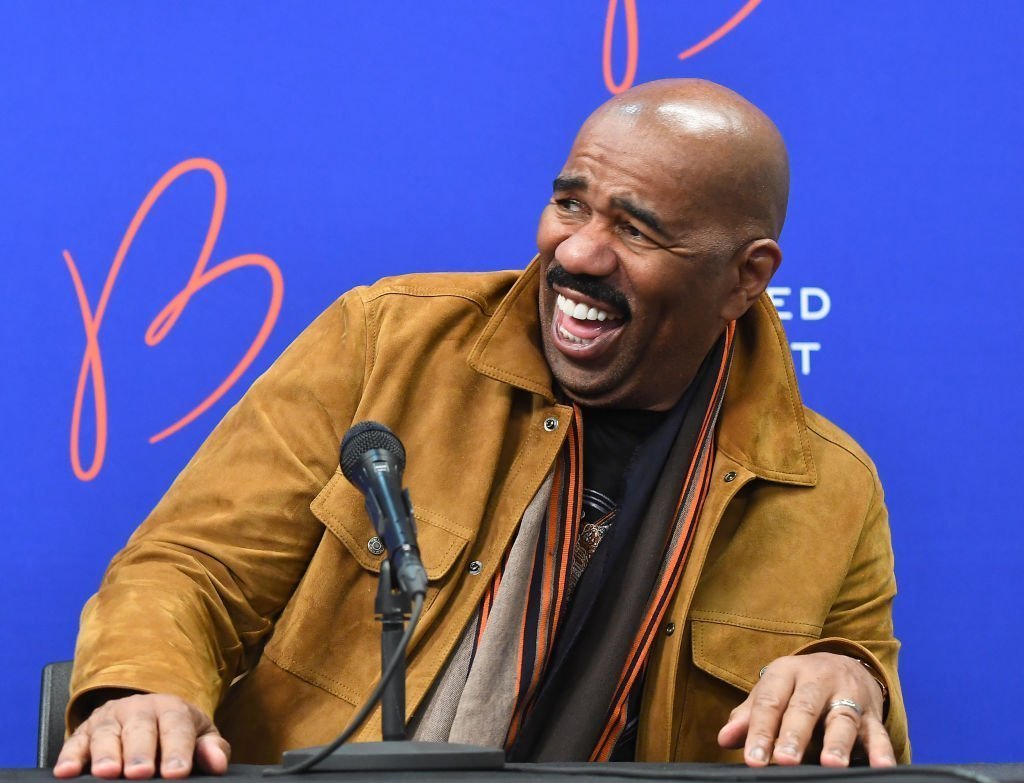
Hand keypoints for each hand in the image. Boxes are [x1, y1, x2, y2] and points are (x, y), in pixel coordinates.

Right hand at [53, 693, 229, 778]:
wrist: (148, 712)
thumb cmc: (176, 732)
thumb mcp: (199, 735)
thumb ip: (211, 748)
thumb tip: (217, 762)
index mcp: (171, 709)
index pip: (176, 728)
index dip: (177, 750)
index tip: (176, 772)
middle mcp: (139, 709)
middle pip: (139, 729)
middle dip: (140, 752)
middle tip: (140, 773)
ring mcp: (110, 719)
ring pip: (106, 733)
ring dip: (105, 753)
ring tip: (107, 773)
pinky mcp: (84, 732)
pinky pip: (75, 742)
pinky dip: (70, 756)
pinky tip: (66, 772)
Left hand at [717, 652, 894, 767]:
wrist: (844, 664)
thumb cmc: (797, 687)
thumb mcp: (771, 692)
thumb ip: (749, 717)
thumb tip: (725, 738)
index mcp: (787, 673)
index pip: (770, 702)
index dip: (760, 731)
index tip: (753, 759)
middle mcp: (818, 680)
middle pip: (805, 707)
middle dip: (795, 735)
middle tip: (785, 760)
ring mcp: (848, 694)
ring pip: (843, 718)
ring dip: (837, 742)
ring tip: (830, 764)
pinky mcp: (872, 713)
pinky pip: (878, 732)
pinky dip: (882, 750)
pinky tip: (881, 767)